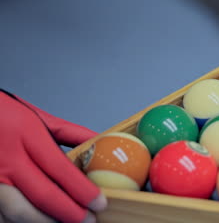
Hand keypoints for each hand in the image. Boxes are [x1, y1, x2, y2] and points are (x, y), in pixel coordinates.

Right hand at [0, 90, 106, 222]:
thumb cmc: (5, 114)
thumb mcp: (38, 116)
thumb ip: (70, 132)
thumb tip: (100, 143)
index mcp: (27, 135)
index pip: (60, 168)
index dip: (82, 190)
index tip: (100, 202)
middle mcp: (7, 158)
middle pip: (42, 195)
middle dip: (69, 213)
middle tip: (88, 220)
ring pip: (18, 212)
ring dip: (44, 222)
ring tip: (64, 222)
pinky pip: (1, 215)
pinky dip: (18, 222)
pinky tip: (37, 221)